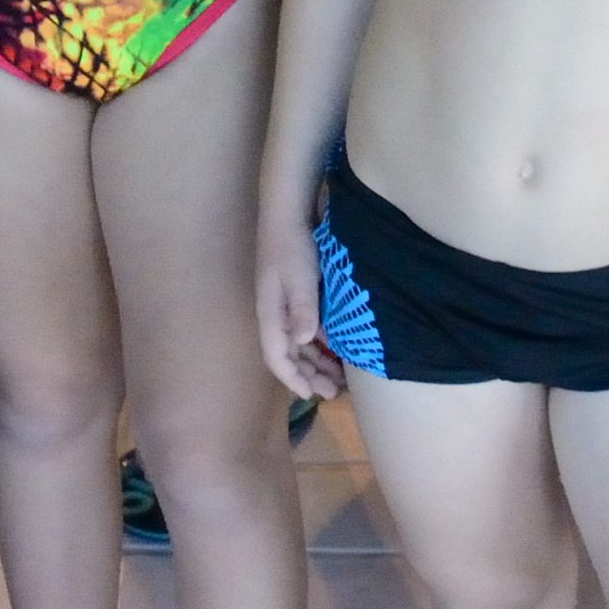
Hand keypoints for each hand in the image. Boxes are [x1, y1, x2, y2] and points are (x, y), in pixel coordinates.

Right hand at [257, 225, 343, 406]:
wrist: (288, 212)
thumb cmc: (292, 245)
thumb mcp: (299, 277)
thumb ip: (302, 309)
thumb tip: (303, 342)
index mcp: (270, 314)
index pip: (277, 357)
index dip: (293, 379)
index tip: (312, 396)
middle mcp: (275, 314)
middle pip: (289, 355)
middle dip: (309, 376)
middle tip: (333, 393)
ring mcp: (284, 305)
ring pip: (299, 344)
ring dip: (316, 362)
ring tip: (338, 378)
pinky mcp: (297, 295)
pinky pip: (307, 329)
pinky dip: (321, 343)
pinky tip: (336, 349)